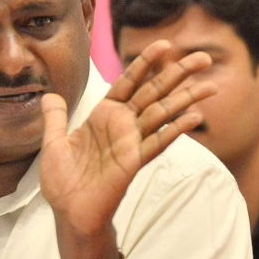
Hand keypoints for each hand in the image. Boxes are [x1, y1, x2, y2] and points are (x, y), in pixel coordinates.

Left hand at [40, 39, 216, 235]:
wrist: (68, 213)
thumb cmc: (62, 182)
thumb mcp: (53, 143)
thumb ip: (55, 118)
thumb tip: (48, 95)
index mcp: (103, 116)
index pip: (128, 82)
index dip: (145, 63)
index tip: (165, 45)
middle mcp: (122, 125)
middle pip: (154, 92)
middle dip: (178, 73)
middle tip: (204, 57)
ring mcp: (131, 142)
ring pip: (163, 113)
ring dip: (187, 98)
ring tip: (211, 84)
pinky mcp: (134, 161)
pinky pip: (157, 141)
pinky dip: (175, 129)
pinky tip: (194, 117)